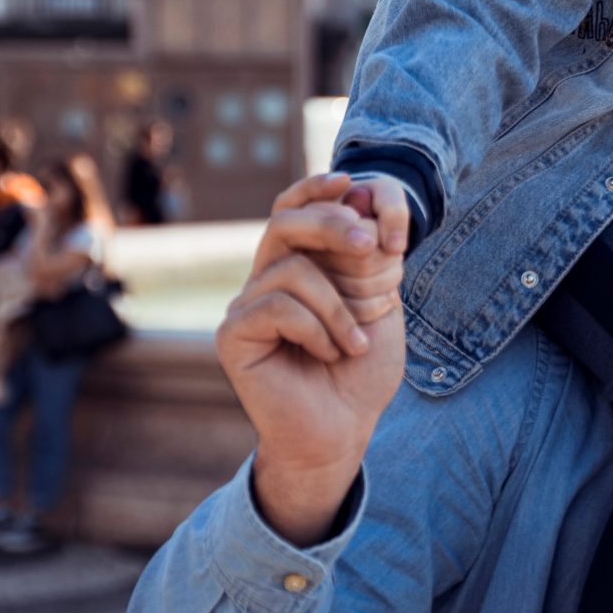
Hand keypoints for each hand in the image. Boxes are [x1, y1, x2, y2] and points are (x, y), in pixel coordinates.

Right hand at [223, 175, 408, 543]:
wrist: (343, 430)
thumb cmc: (361, 369)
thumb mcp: (379, 301)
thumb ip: (372, 255)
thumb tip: (364, 197)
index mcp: (298, 263)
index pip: (293, 207)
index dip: (317, 188)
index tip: (352, 182)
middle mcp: (265, 278)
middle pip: (284, 221)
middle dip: (332, 224)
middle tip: (371, 246)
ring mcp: (245, 306)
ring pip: (292, 269)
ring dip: (339, 305)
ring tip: (356, 342)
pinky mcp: (233, 335)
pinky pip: (278, 307)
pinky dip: (318, 329)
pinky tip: (330, 355)